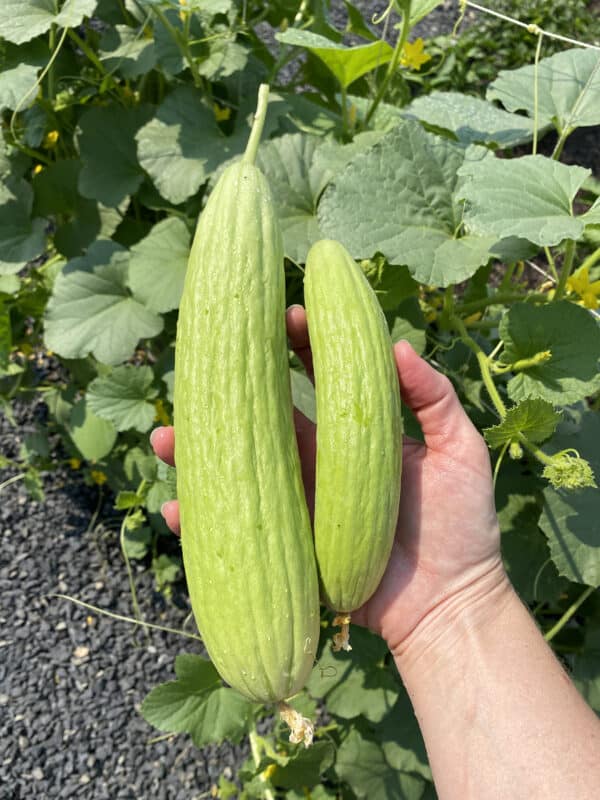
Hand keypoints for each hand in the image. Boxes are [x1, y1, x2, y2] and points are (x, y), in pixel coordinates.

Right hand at [150, 306, 504, 655]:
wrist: (450, 605)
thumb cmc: (462, 525)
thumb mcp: (461, 451)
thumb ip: (435, 397)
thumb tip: (399, 345)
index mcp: (354, 436)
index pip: (319, 378)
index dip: (300, 344)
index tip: (285, 312)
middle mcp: (318, 464)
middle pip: (266, 418)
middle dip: (235, 389)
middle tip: (209, 362)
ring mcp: (298, 504)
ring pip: (240, 469)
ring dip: (198, 451)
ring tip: (166, 437)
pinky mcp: (287, 547)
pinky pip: (236, 530)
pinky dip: (201, 520)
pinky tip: (176, 508)